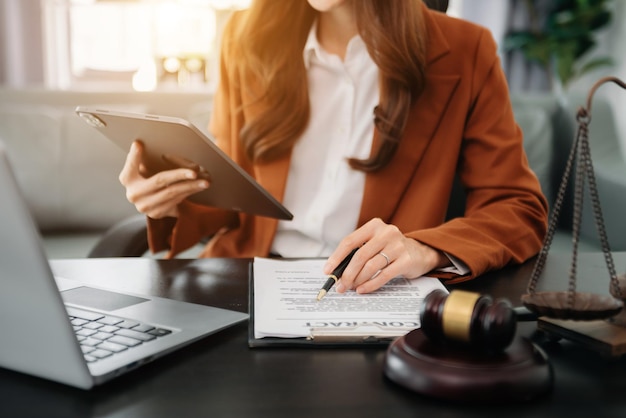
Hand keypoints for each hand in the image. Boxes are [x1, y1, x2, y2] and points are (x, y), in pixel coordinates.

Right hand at [118, 140, 209, 218]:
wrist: (150, 199)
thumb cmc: (149, 176)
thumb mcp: (145, 165)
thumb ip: (145, 157)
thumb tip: (143, 144)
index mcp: (127, 178)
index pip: (131, 166)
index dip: (134, 156)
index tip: (140, 144)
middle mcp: (133, 194)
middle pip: (159, 180)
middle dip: (179, 175)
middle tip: (195, 171)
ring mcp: (145, 206)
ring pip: (172, 193)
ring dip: (191, 186)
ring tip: (204, 181)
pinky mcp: (156, 214)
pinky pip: (176, 201)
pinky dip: (189, 193)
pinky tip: (198, 188)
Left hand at [323, 218, 449, 293]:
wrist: (420, 252)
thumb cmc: (391, 249)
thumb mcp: (375, 244)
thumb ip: (358, 252)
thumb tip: (337, 271)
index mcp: (374, 226)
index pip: (350, 241)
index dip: (337, 257)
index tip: (328, 270)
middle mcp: (386, 232)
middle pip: (360, 255)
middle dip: (347, 273)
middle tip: (340, 286)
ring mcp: (398, 246)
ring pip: (371, 266)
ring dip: (358, 280)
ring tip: (351, 288)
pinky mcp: (406, 260)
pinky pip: (384, 275)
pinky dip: (371, 284)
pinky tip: (363, 289)